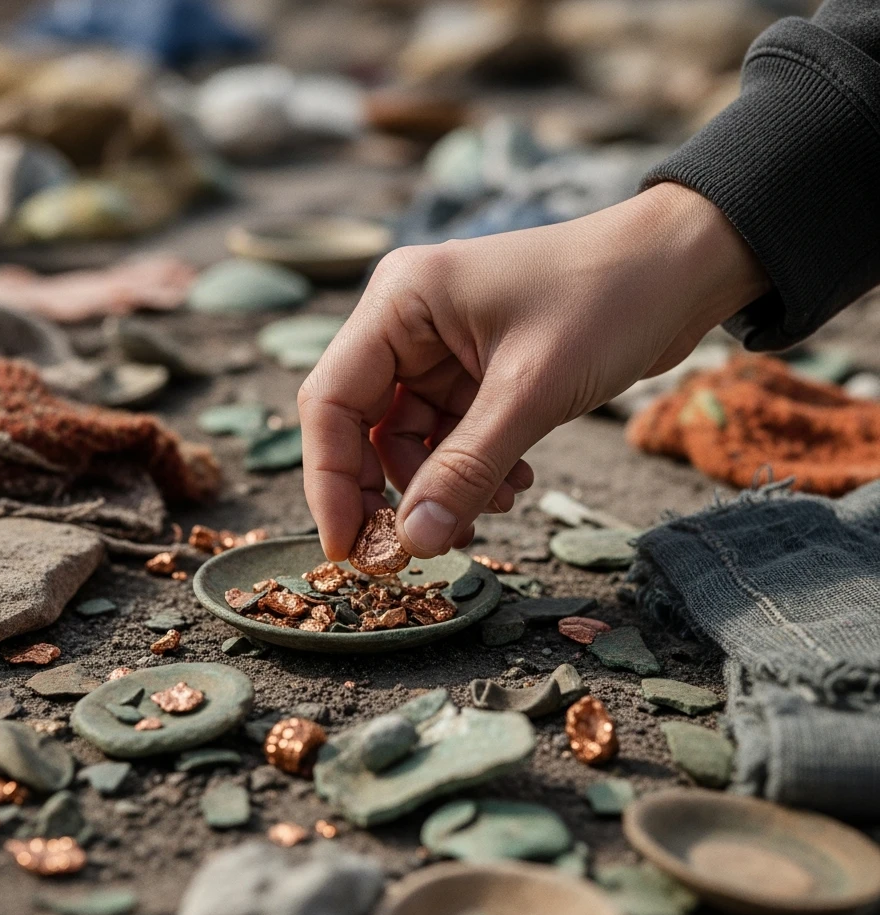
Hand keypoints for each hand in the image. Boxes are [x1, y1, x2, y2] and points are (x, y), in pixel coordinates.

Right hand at [299, 182, 768, 560]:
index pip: (332, 400)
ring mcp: (441, 348)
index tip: (348, 547)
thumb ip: (466, 469)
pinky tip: (516, 484)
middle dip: (392, 490)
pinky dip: (474, 470)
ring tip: (500, 504)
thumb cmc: (608, 299)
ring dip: (445, 485)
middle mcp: (408, 323)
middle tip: (417, 547)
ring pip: (411, 440)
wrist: (685, 265)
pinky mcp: (476, 371)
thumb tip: (414, 543)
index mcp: (400, 302)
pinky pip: (452, 437)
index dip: (330, 480)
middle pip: (364, 425)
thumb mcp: (530, 392)